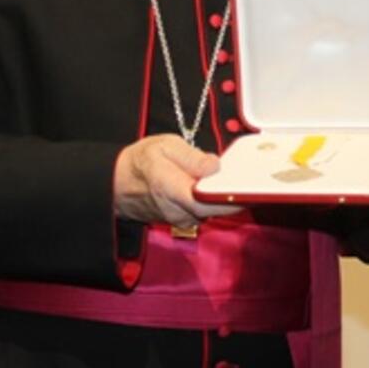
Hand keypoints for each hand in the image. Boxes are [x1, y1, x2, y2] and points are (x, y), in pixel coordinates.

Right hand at [113, 134, 241, 229]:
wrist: (117, 183)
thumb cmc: (141, 161)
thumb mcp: (165, 146)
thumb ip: (191, 157)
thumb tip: (214, 166)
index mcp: (171, 189)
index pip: (207, 202)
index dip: (230, 198)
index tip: (249, 190)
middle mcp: (176, 210)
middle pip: (215, 209)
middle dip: (233, 195)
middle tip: (251, 179)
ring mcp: (179, 219)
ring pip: (211, 212)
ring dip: (223, 198)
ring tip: (235, 179)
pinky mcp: (182, 221)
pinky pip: (205, 212)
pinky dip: (213, 201)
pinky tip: (218, 186)